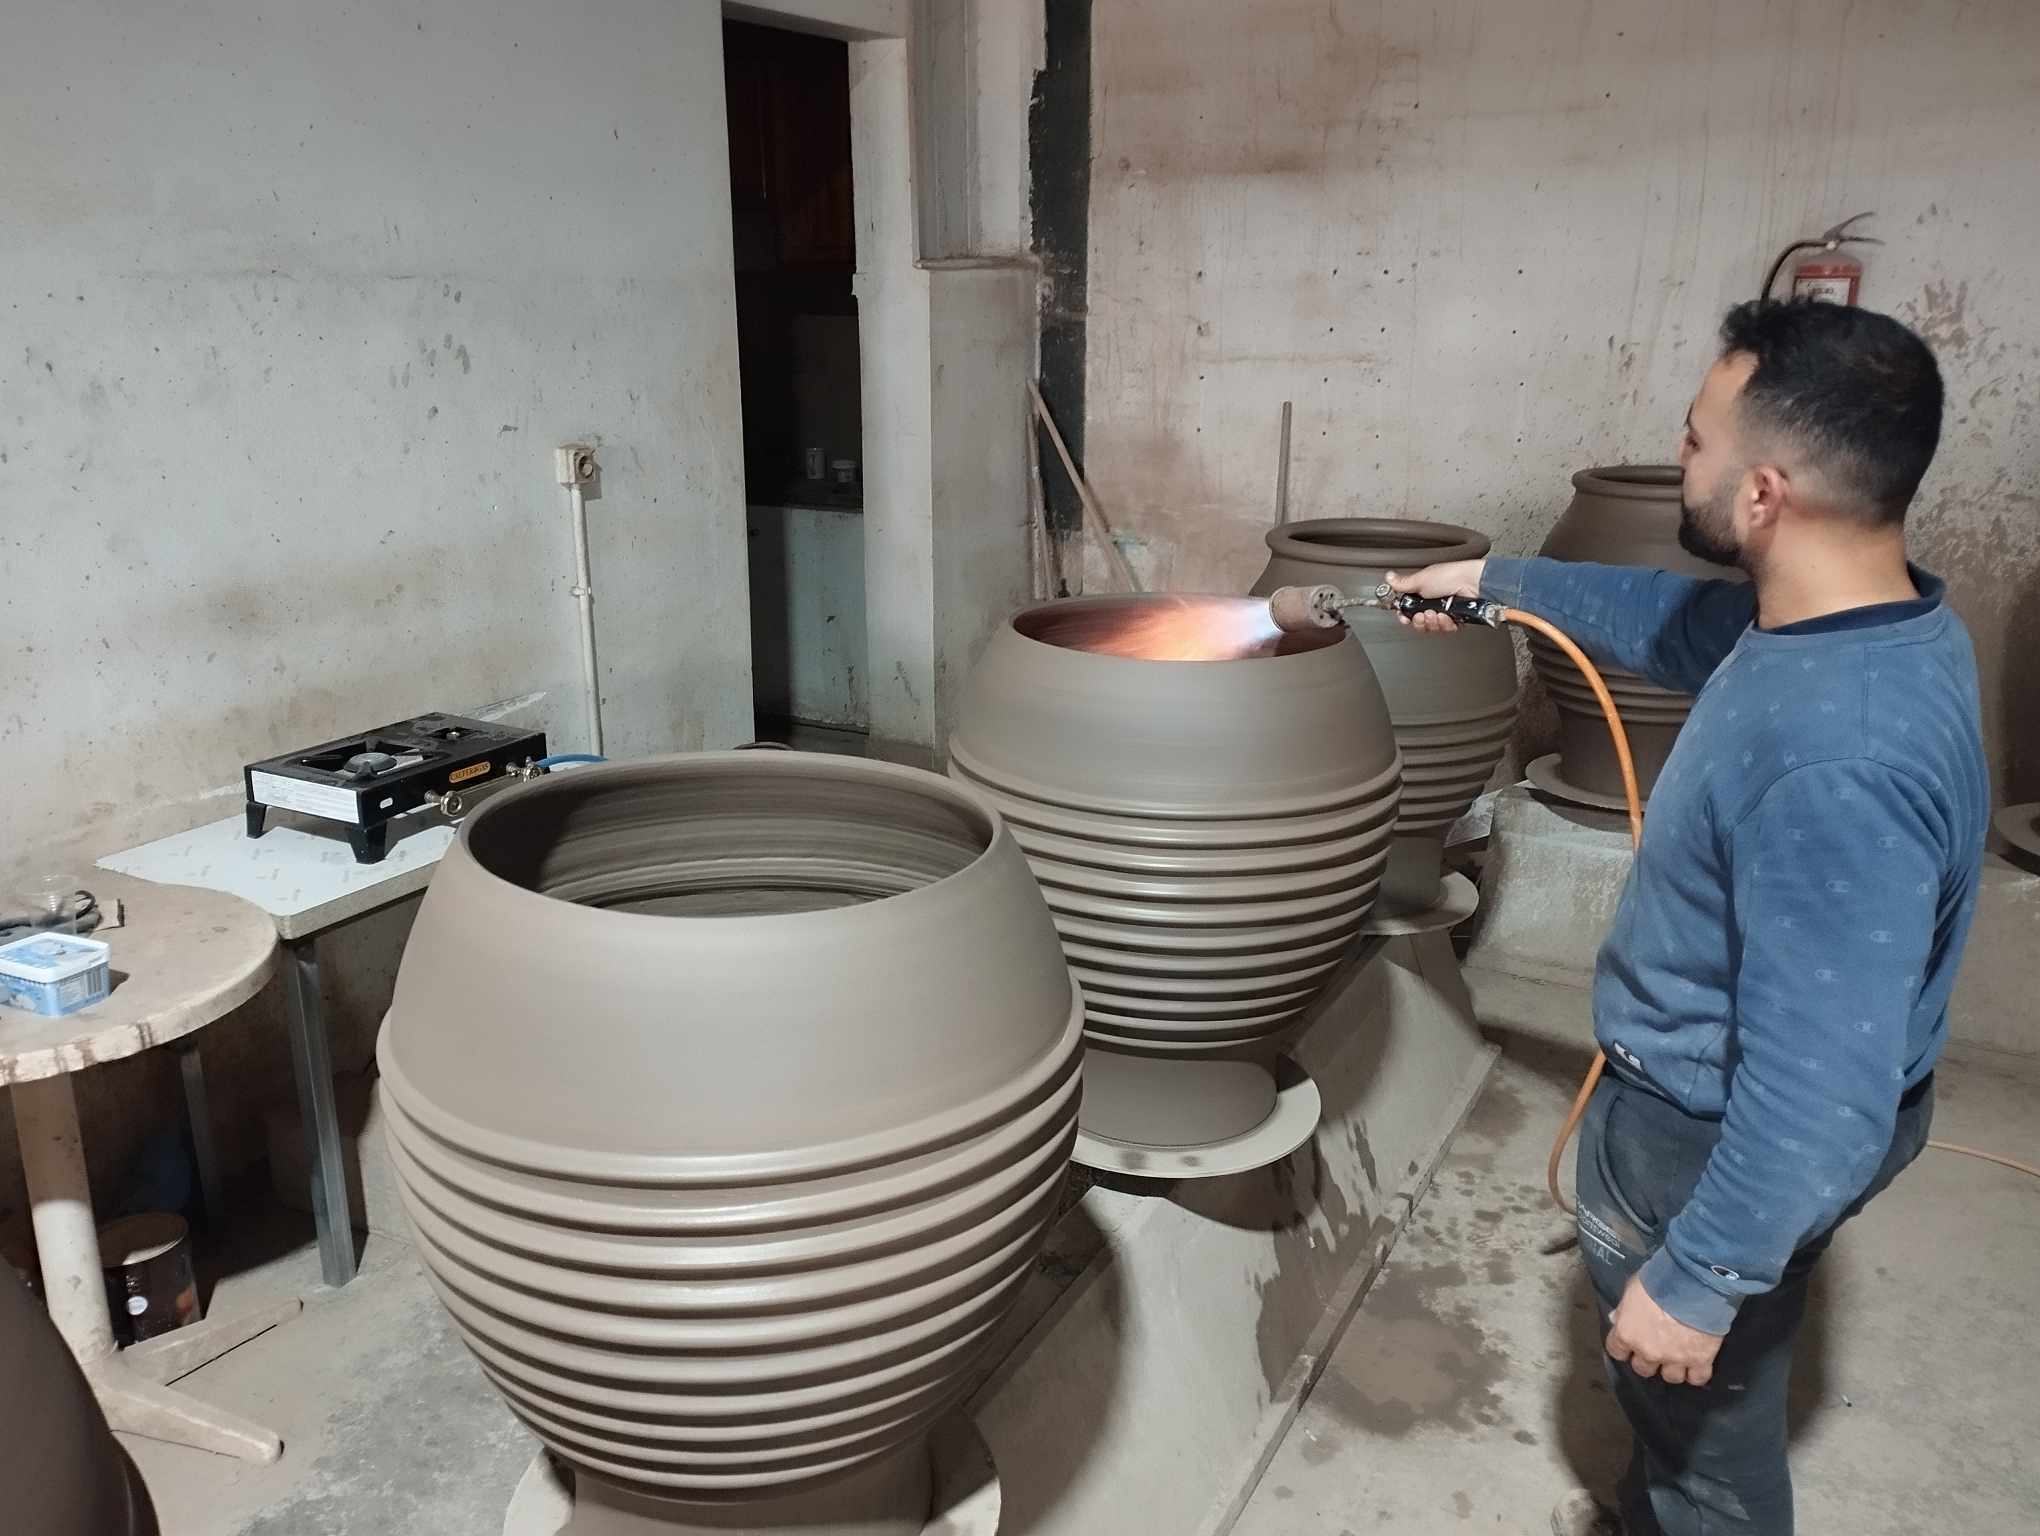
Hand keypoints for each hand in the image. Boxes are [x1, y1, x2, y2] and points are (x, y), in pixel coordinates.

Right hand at [1385, 559, 1486, 633]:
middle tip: (1422, 614)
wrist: (1473, 582)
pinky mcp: (1456, 620)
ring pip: (1431, 628)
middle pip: (1419, 622)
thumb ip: (1403, 583)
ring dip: (1432, 622)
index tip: (1404, 617)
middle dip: (1419, 621)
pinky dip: (1445, 624)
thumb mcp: (1422, 578)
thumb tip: (1389, 579)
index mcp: (1423, 592)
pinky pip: (1445, 629)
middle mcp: (1433, 603)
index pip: (1408, 610)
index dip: (1405, 617)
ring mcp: (1445, 612)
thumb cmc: (1452, 575)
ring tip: (1436, 613)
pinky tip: (1447, 616)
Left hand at [1604, 1272, 1723, 1385]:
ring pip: (1670, 1376)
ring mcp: (1674, 1359)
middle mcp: (1648, 1352)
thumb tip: (1616, 1319)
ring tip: (1678, 1356)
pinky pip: (1697, 1378)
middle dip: (1648, 1359)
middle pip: (1643, 1369)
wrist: (1692, 1284)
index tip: (1631, 1341)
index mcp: (1627, 1334)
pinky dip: (1697, 1373)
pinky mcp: (1700, 1361)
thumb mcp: (1632, 1289)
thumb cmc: (1658, 1281)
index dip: (1624, 1347)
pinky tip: (1697, 1363)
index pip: (1617, 1351)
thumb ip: (1623, 1309)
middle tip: (1656, 1347)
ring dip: (1672, 1368)